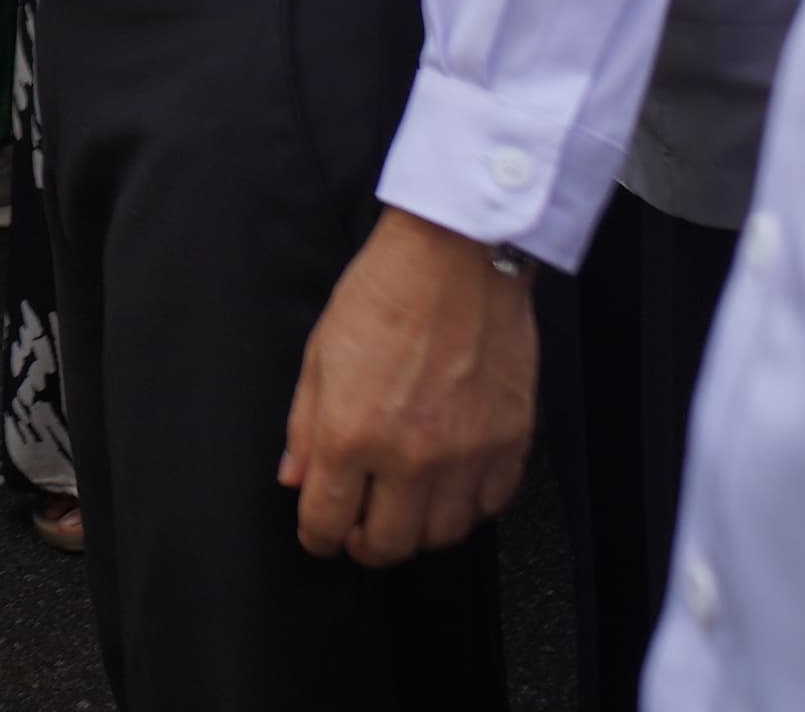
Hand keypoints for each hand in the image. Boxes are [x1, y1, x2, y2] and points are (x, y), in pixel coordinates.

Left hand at [278, 206, 539, 566]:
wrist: (456, 256)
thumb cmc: (385, 292)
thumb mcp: (320, 353)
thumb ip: (304, 425)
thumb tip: (295, 478)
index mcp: (350, 434)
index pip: (326, 521)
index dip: (317, 537)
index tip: (320, 534)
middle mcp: (409, 455)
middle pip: (388, 545)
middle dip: (366, 546)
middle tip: (361, 531)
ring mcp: (465, 453)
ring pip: (442, 535)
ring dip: (418, 531)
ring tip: (406, 509)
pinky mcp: (509, 441)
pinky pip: (490, 504)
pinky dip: (469, 507)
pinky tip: (451, 487)